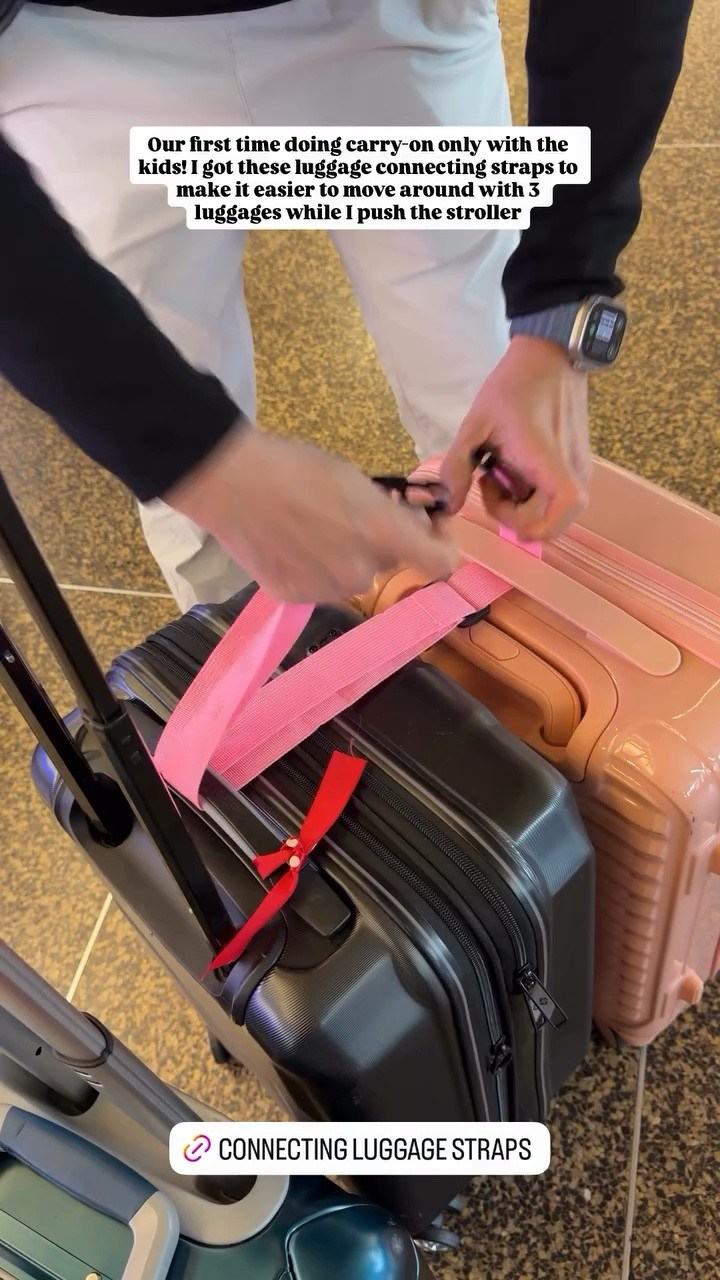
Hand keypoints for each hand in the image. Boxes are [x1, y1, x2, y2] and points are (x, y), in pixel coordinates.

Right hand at [165, 425, 457, 602]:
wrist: (230, 482)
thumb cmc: (294, 466)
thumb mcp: (355, 478)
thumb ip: (388, 511)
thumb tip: (408, 526)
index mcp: (382, 535)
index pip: (442, 564)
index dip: (442, 545)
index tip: (427, 527)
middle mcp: (361, 572)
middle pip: (389, 564)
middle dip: (380, 542)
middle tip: (353, 513)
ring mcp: (325, 591)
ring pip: (352, 576)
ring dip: (345, 557)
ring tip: (311, 526)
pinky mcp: (293, 597)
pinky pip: (317, 585)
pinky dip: (311, 568)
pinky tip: (287, 542)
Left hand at [440, 336, 591, 540]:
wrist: (550, 357)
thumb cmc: (513, 386)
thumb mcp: (475, 423)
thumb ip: (457, 466)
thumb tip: (449, 505)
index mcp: (549, 460)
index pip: (562, 511)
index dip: (533, 526)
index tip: (501, 507)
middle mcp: (572, 469)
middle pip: (547, 520)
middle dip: (511, 513)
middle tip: (489, 480)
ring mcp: (578, 467)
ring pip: (549, 509)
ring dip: (520, 502)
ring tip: (500, 469)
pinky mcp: (577, 462)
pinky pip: (554, 493)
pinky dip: (531, 491)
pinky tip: (514, 465)